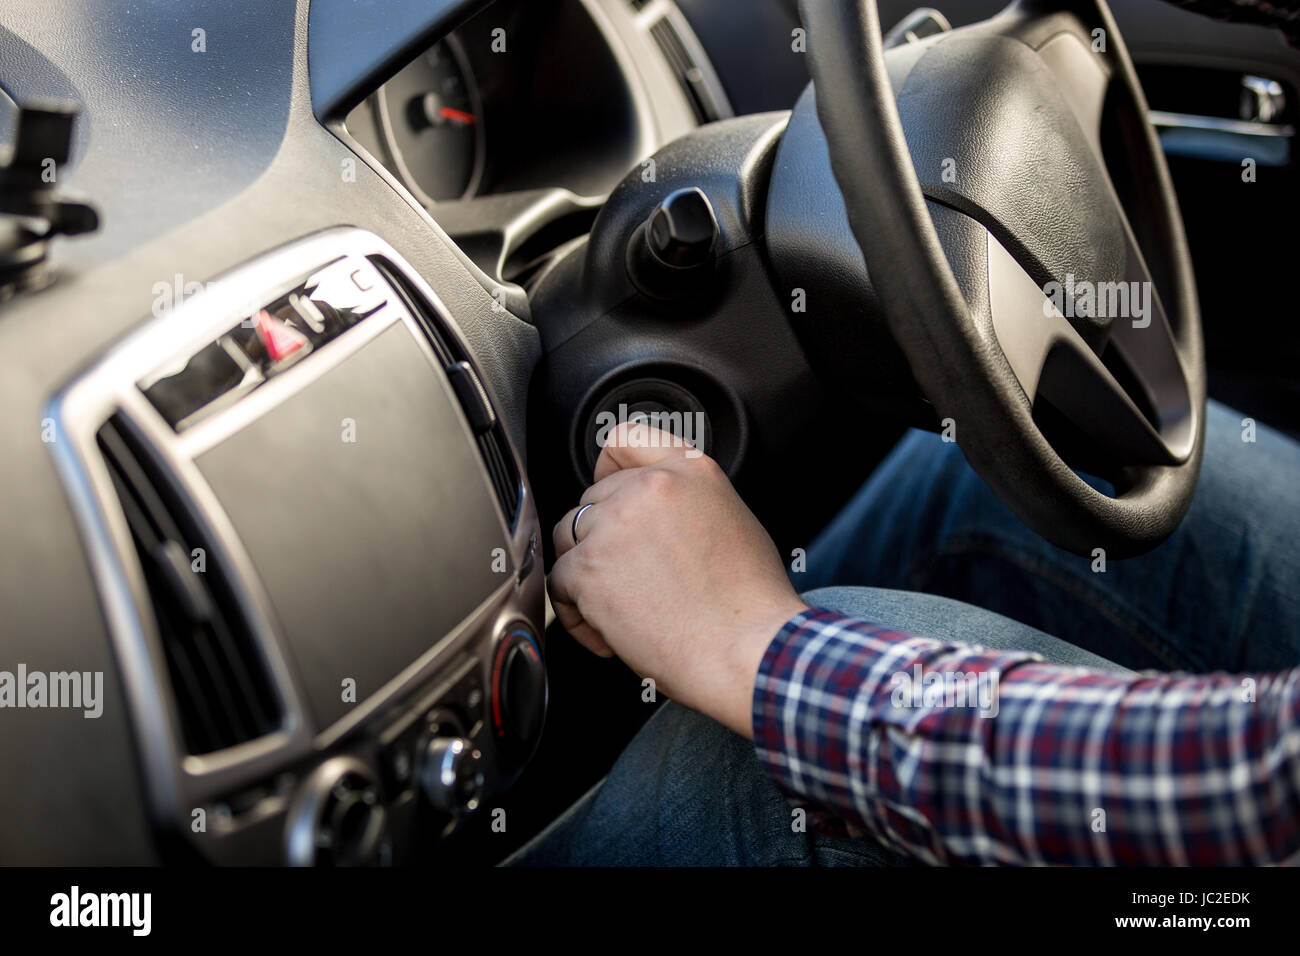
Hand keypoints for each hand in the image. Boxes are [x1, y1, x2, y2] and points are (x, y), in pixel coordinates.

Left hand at [548, 422, 806, 737]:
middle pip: (591, 501)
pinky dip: (577, 615)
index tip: (607, 490)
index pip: (625, 439)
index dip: (609, 470)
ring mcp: (614, 524)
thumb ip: (686, 501)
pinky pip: (559, 584)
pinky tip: (612, 633)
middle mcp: (649, 487)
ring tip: (623, 610)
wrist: (748, 650)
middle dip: (602, 541)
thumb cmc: (750, 604)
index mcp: (689, 470)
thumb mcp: (733, 520)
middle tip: (634, 582)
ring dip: (586, 575)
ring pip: (568, 539)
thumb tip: (653, 515)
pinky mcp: (587, 567)